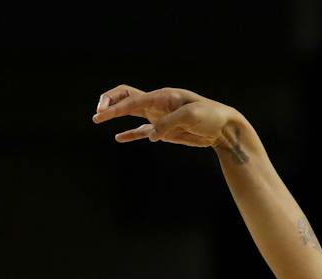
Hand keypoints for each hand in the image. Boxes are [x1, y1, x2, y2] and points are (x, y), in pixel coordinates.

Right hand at [91, 84, 240, 151]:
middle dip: (110, 103)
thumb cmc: (210, 116)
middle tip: (97, 114)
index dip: (115, 107)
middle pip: (127, 97)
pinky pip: (142, 131)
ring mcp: (159, 116)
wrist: (223, 127)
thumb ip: (168, 124)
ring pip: (131, 111)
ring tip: (97, 119)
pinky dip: (130, 134)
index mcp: (162, 96)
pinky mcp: (164, 131)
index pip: (132, 99)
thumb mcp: (190, 116)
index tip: (101, 115)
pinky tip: (119, 138)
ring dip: (115, 114)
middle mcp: (157, 103)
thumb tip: (151, 135)